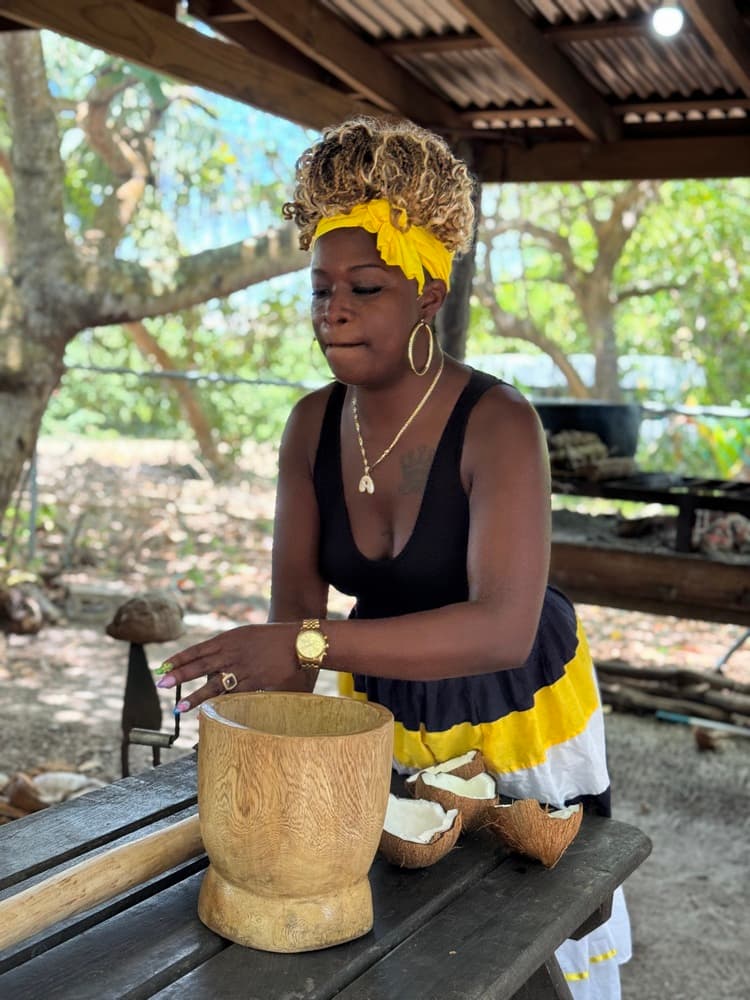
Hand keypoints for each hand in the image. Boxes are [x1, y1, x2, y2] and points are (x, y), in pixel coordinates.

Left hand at [154, 623, 297, 712]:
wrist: (297, 642)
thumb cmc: (271, 637)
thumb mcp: (245, 635)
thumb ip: (226, 646)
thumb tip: (209, 657)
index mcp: (227, 639)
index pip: (197, 650)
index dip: (179, 659)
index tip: (163, 667)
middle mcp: (231, 653)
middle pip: (200, 666)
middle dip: (179, 676)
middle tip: (161, 684)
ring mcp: (242, 669)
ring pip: (214, 685)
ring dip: (195, 697)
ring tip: (179, 707)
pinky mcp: (254, 682)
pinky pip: (233, 695)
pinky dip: (220, 703)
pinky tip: (209, 711)